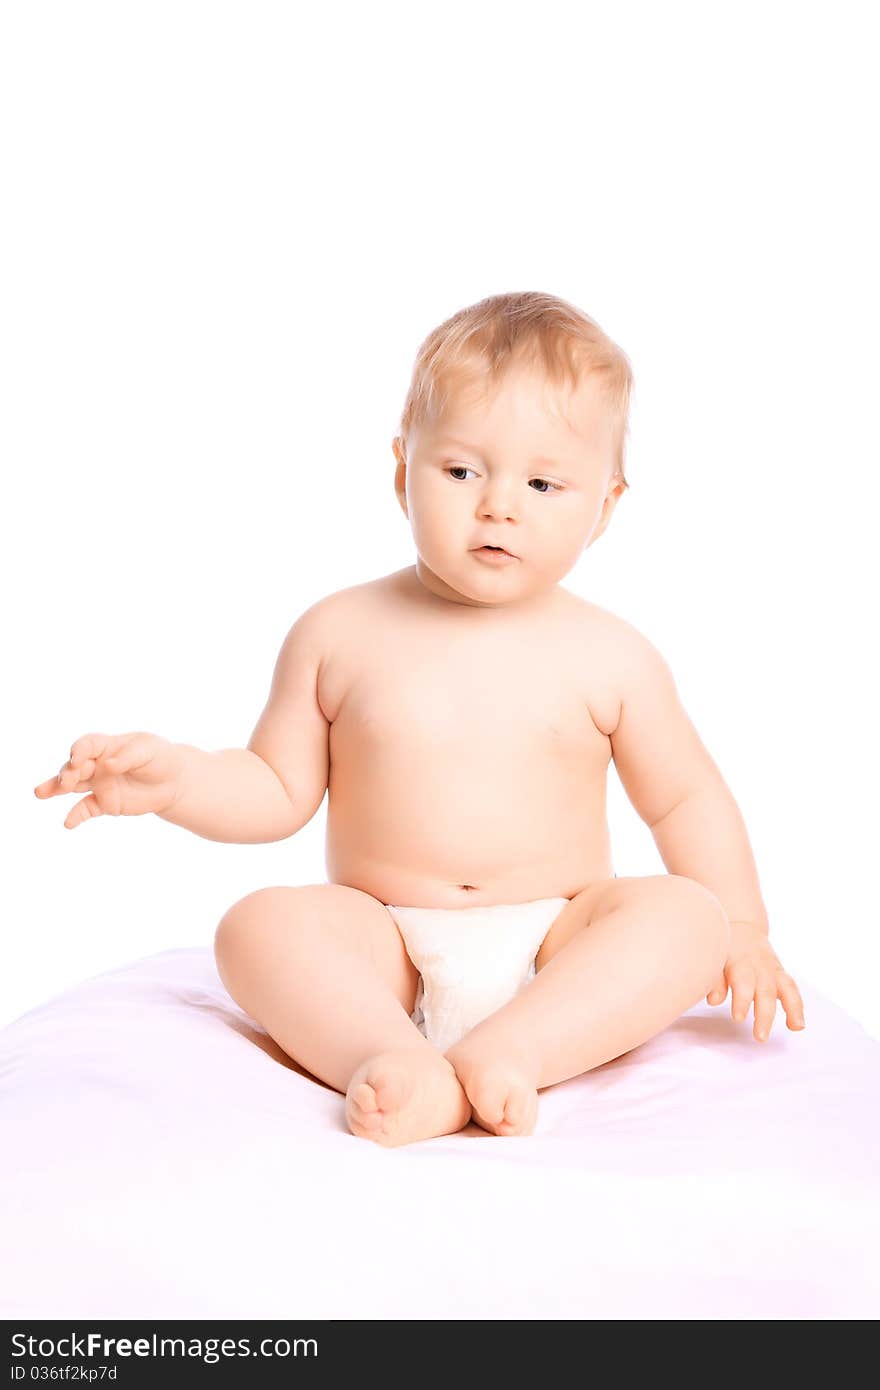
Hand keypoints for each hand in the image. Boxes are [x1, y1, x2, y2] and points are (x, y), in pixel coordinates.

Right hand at [33, 732, 183, 828]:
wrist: (173, 781)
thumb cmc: (159, 757)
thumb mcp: (148, 751)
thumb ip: (127, 757)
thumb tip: (108, 764)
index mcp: (106, 746)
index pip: (87, 745)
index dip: (80, 751)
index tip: (77, 759)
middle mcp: (97, 764)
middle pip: (75, 767)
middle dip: (67, 773)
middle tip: (65, 782)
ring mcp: (99, 784)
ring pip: (72, 786)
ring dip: (55, 789)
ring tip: (40, 793)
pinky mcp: (104, 803)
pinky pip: (85, 809)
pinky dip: (76, 815)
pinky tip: (68, 823)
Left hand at [706, 922, 805, 1041]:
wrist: (741, 926)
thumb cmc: (724, 947)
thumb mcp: (715, 958)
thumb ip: (714, 980)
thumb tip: (714, 1000)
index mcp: (740, 962)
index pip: (743, 983)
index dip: (742, 1001)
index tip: (739, 1018)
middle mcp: (759, 967)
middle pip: (765, 991)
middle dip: (765, 1015)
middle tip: (760, 1036)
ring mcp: (773, 970)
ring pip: (786, 988)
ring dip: (792, 1009)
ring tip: (795, 1027)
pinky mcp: (781, 974)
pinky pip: (793, 990)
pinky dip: (797, 1008)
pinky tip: (797, 1026)